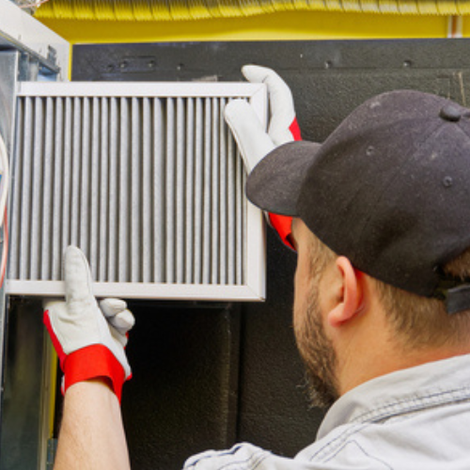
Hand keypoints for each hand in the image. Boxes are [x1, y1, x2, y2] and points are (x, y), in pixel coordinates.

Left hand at [43, 246, 133, 401]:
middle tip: (107, 302)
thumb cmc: (83, 343)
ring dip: (116, 310)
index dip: (81, 280)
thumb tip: (73, 254)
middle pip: (95, 295)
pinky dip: (123, 321)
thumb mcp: (80, 303)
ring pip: (110, 306)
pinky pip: (120, 318)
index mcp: (60, 310)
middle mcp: (75, 318)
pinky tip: (121, 326)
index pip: (70, 286)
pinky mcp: (109, 333)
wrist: (101, 369)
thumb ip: (78, 277)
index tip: (90, 276)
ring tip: (115, 316)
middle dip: (106, 298)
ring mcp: (93, 327)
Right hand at [225, 65, 301, 247]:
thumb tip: (235, 106)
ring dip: (249, 125)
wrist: (300, 207)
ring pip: (263, 129)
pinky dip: (249, 145)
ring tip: (231, 127)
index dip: (262, 75)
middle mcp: (283, 137)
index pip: (277, 90)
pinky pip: (260, 148)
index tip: (247, 70)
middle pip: (269, 108)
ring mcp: (280, 152)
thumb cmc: (287, 184)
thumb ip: (246, 127)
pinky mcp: (276, 166)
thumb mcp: (260, 151)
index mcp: (282, 127)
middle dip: (252, 100)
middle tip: (234, 98)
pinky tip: (240, 155)